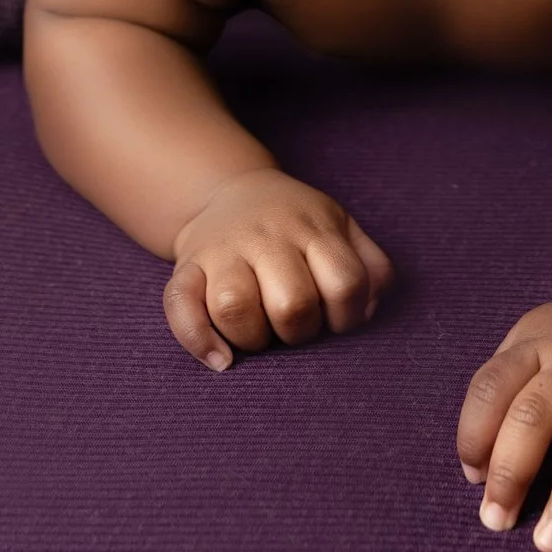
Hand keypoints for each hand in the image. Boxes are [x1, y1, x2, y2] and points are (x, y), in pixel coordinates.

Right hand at [163, 166, 394, 369]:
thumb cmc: (296, 224)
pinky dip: (198, 340)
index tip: (334, 317)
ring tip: (260, 335)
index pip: (345, 284)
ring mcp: (222, 251)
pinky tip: (221, 360)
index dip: (347, 316)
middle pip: (292, 303)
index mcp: (312, 228)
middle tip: (294, 326)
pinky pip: (180, 307)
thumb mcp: (342, 226)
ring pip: (233, 306)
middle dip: (300, 332)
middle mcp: (266, 237)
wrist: (229, 191)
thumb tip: (367, 311)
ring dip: (253, 338)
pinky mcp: (186, 268)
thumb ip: (371, 265)